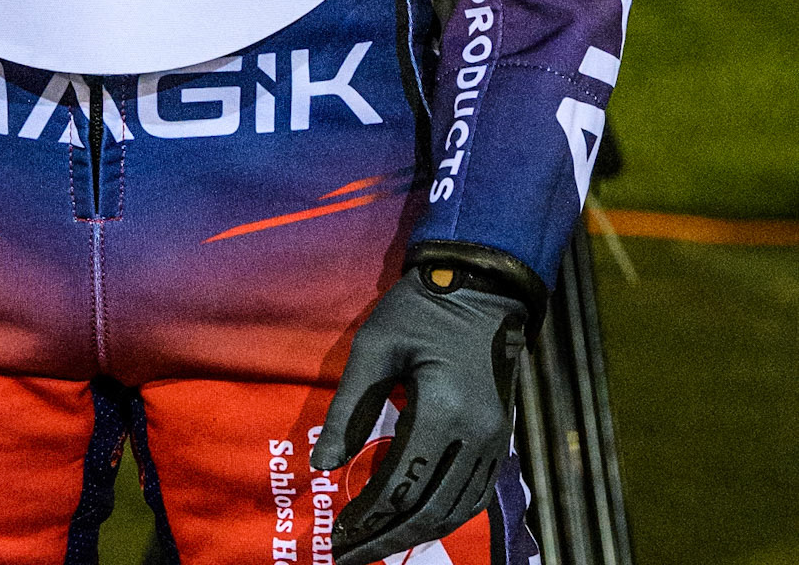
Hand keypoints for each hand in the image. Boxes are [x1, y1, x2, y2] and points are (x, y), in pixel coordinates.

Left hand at [311, 260, 528, 564]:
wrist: (481, 285)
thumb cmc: (420, 308)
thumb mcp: (374, 346)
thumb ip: (349, 408)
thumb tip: (321, 467)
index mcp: (442, 410)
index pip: (400, 484)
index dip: (366, 517)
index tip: (335, 535)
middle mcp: (476, 435)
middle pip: (429, 509)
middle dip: (385, 538)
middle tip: (348, 556)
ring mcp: (495, 440)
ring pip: (455, 509)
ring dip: (415, 533)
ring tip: (376, 545)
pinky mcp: (501, 438)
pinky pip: (475, 495)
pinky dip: (444, 515)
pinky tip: (417, 521)